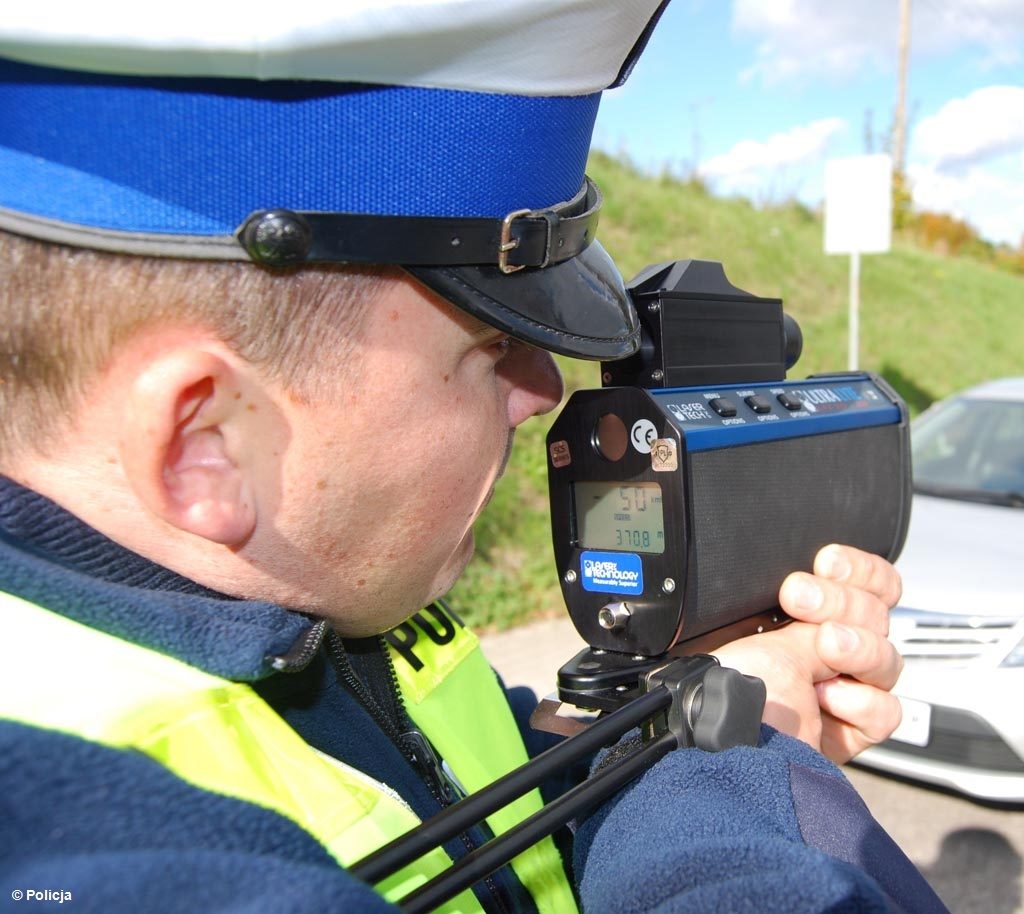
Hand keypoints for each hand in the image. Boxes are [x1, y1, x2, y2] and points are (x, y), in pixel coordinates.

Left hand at [711, 544, 903, 763]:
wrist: (726, 738)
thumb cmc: (730, 682)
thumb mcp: (772, 634)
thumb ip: (816, 611)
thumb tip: (836, 587)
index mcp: (803, 618)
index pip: (863, 584)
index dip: (858, 570)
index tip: (826, 563)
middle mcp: (824, 652)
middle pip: (877, 615)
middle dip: (843, 602)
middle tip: (799, 600)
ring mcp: (839, 690)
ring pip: (888, 660)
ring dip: (861, 648)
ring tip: (826, 649)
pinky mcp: (851, 731)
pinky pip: (888, 710)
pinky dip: (862, 702)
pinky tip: (827, 702)